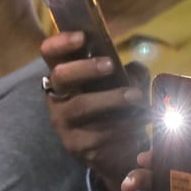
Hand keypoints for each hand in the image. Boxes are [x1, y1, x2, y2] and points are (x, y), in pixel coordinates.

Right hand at [38, 31, 147, 189]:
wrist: (115, 153)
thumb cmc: (116, 110)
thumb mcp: (123, 86)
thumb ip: (131, 74)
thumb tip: (136, 70)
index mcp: (65, 77)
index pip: (50, 53)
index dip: (61, 42)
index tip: (83, 37)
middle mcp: (57, 97)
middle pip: (61, 76)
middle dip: (86, 68)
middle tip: (110, 65)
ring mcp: (63, 123)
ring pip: (81, 106)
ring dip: (111, 99)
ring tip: (137, 97)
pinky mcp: (76, 145)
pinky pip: (98, 133)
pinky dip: (123, 125)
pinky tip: (140, 123)